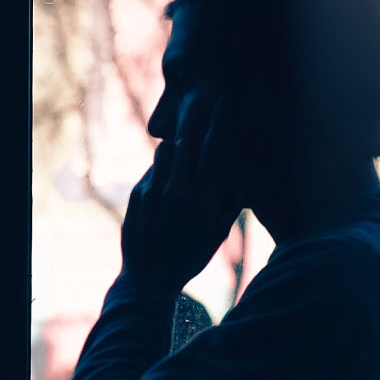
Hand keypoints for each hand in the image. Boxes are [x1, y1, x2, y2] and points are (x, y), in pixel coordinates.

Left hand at [118, 97, 242, 292]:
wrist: (149, 278)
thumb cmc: (190, 257)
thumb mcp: (217, 233)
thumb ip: (229, 202)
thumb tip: (243, 178)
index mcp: (203, 198)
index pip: (214, 149)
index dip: (220, 121)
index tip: (223, 101)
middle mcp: (177, 189)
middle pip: (187, 142)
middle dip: (195, 136)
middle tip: (200, 134)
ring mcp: (154, 190)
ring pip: (166, 151)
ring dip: (176, 153)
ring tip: (182, 170)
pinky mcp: (137, 194)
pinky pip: (152, 170)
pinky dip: (162, 172)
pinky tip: (165, 194)